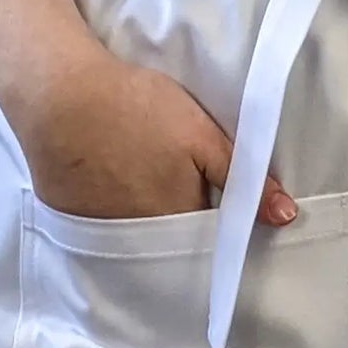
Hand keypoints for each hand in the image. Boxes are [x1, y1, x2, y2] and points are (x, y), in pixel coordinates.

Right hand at [16, 39, 295, 227]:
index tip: (234, 219)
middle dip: (192, 236)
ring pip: (142, 245)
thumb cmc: (137, 110)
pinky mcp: (74, 223)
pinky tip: (121, 194)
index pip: (213, 245)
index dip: (225, 232)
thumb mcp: (201, 135)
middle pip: (176, 250)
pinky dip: (119, 222)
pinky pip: (107, 235)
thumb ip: (243, 178)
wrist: (61, 97)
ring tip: (154, 194)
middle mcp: (141, 243)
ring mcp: (103, 236)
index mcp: (177, 221)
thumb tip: (285, 216)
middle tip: (195, 203)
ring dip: (154, 230)